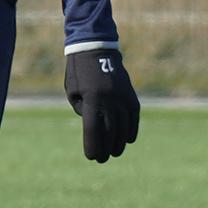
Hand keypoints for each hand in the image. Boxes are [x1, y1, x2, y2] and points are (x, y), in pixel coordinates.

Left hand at [64, 48, 139, 162]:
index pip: (93, 130)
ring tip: (114, 152)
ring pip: (124, 127)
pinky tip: (128, 140)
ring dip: (119, 143)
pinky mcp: (131, 95)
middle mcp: (109, 100)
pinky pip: (134, 117)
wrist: (96, 48)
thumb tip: (96, 128)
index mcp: (92, 99)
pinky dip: (131, 130)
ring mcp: (122, 97)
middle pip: (109, 132)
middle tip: (102, 159)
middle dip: (105, 149)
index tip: (92, 157)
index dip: (92, 146)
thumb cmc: (79, 71)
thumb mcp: (73, 92)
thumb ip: (83, 111)